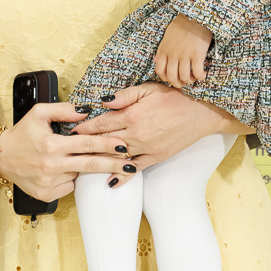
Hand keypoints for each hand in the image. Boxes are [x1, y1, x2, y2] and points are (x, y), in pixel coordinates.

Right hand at [0, 102, 138, 203]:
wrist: (1, 158)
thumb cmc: (22, 134)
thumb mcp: (39, 114)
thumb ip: (64, 110)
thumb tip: (86, 111)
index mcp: (52, 145)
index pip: (87, 144)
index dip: (108, 145)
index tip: (124, 146)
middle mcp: (52, 165)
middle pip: (91, 165)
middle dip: (114, 164)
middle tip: (132, 165)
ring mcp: (50, 182)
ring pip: (78, 175)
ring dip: (82, 167)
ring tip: (69, 159)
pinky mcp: (47, 194)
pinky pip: (68, 186)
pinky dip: (69, 178)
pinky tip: (58, 170)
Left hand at [84, 82, 244, 167]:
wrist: (200, 112)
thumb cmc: (173, 96)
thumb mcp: (147, 89)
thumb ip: (123, 96)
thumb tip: (102, 102)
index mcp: (131, 115)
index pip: (101, 123)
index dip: (84, 127)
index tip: (72, 130)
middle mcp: (136, 133)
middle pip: (104, 141)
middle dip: (86, 144)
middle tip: (70, 148)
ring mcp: (146, 147)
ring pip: (117, 156)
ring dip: (99, 160)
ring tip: (82, 164)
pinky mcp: (156, 157)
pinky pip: (136, 168)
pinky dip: (123, 175)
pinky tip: (110, 181)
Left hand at [154, 14, 212, 86]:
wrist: (195, 16)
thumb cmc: (181, 26)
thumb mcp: (167, 37)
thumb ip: (161, 50)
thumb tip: (155, 61)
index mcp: (164, 50)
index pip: (160, 71)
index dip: (166, 78)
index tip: (173, 79)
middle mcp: (173, 54)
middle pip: (172, 77)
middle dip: (178, 84)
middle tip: (184, 82)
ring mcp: (185, 55)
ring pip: (184, 77)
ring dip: (190, 81)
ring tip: (194, 78)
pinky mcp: (197, 55)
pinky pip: (197, 72)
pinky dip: (200, 77)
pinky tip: (202, 74)